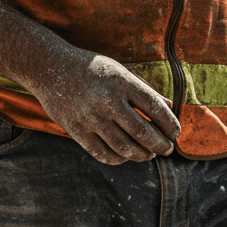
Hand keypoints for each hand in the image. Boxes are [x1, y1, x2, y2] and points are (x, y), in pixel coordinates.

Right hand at [27, 52, 181, 164]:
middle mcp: (107, 100)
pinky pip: (102, 153)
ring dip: (141, 155)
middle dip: (160, 145)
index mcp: (122, 81)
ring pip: (124, 147)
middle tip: (167, 149)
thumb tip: (169, 106)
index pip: (155, 107)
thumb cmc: (91, 68)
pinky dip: (118, 159)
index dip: (170, 124)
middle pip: (142, 132)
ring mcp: (90, 116)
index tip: (176, 133)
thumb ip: (143, 89)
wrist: (50, 67)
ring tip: (148, 155)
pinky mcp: (75, 129)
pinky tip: (125, 157)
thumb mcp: (120, 71)